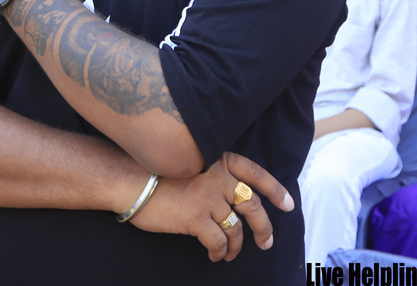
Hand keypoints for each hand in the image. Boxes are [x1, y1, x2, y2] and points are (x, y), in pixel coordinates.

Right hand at [130, 151, 293, 262]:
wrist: (129, 179)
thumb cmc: (154, 171)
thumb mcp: (189, 162)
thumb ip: (211, 174)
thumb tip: (228, 198)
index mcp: (218, 159)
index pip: (255, 173)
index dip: (275, 190)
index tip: (287, 205)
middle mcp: (218, 176)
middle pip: (253, 205)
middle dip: (264, 227)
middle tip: (266, 241)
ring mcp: (208, 197)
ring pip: (236, 228)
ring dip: (237, 246)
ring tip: (231, 254)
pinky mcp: (196, 218)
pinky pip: (218, 241)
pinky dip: (220, 252)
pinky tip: (215, 256)